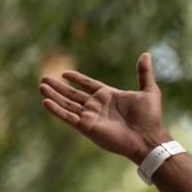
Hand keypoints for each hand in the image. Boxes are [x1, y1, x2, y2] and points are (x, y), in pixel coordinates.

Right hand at [39, 52, 169, 163]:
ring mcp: (91, 117)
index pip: (89, 85)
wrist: (147, 137)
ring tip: (41, 86)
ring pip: (67, 104)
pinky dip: (56, 110)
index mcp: (110, 96)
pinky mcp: (87, 127)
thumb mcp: (149, 90)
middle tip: (44, 78)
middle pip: (73, 95)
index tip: (64, 73)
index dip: (77, 79)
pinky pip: (68, 117)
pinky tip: (45, 102)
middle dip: (59, 87)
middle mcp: (98, 106)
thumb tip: (146, 54)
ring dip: (54, 96)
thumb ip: (144, 73)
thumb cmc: (150, 117)